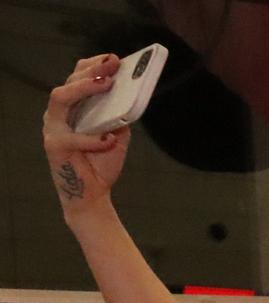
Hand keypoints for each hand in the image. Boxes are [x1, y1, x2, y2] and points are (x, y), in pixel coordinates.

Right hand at [44, 56, 132, 213]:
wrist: (94, 194)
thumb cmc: (102, 161)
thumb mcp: (118, 135)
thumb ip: (119, 117)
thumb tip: (130, 97)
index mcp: (74, 107)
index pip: (77, 77)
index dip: (93, 65)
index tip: (114, 58)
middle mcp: (60, 113)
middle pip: (69, 82)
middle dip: (92, 70)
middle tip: (112, 64)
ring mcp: (54, 128)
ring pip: (60, 98)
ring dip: (84, 89)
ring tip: (107, 85)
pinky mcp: (54, 146)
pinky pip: (73, 137)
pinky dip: (94, 139)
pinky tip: (109, 140)